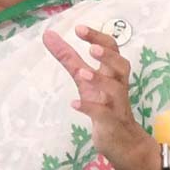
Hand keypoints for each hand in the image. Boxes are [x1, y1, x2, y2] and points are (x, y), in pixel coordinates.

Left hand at [42, 25, 160, 169]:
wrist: (122, 141)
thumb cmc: (103, 103)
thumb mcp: (83, 78)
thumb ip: (68, 57)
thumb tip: (48, 34)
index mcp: (112, 71)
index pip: (112, 48)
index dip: (98, 37)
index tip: (79, 28)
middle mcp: (118, 85)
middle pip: (121, 65)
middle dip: (108, 56)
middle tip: (92, 48)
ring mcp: (116, 104)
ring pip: (116, 89)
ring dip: (99, 80)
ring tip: (82, 73)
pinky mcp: (111, 123)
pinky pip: (104, 114)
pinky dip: (89, 108)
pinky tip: (73, 103)